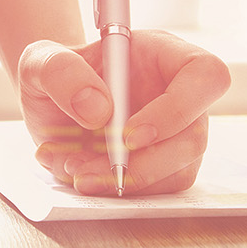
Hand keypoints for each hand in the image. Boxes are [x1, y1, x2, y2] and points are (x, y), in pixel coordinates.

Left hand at [16, 30, 230, 195]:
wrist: (51, 104)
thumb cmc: (57, 73)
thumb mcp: (41, 60)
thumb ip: (60, 71)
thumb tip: (98, 110)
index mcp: (165, 56)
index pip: (205, 75)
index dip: (178, 109)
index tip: (128, 134)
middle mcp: (179, 96)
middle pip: (194, 137)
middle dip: (142, 164)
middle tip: (89, 168)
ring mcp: (176, 134)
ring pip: (177, 172)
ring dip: (123, 182)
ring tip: (73, 168)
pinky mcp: (163, 167)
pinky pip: (156, 192)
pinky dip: (114, 191)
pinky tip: (79, 174)